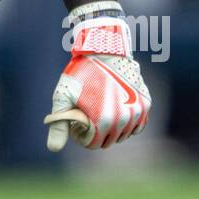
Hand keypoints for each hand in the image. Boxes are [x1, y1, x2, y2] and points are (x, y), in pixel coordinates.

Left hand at [44, 5, 150, 151]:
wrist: (103, 48)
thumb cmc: (80, 72)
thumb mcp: (63, 96)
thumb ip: (59, 125)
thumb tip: (53, 149)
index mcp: (104, 121)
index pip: (93, 144)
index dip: (82, 135)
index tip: (77, 121)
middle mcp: (124, 119)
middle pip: (108, 141)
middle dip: (96, 132)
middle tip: (87, 113)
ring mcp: (137, 111)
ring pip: (123, 134)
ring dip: (112, 128)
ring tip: (99, 109)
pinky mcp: (145, 103)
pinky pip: (138, 125)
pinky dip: (128, 123)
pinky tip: (115, 111)